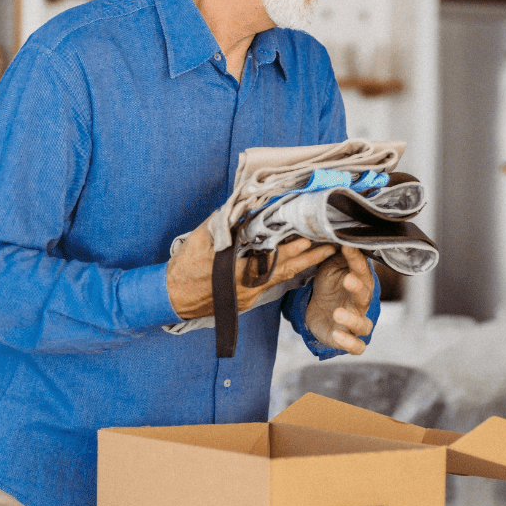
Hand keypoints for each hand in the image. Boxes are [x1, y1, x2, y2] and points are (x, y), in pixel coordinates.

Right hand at [166, 221, 336, 319]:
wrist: (173, 297)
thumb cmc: (184, 268)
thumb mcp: (199, 240)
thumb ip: (223, 224)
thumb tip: (242, 206)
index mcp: (237, 271)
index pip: (272, 259)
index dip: (293, 249)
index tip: (310, 238)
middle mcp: (249, 286)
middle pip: (285, 270)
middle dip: (310, 257)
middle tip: (332, 245)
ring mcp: (250, 295)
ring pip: (282, 277)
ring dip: (304, 265)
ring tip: (325, 252)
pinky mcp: (249, 299)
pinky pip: (273, 283)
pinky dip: (288, 272)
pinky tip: (300, 263)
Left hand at [306, 246, 375, 353]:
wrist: (317, 310)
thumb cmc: (330, 286)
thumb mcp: (331, 267)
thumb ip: (338, 255)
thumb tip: (340, 235)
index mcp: (359, 282)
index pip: (362, 270)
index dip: (356, 260)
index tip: (347, 247)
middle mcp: (361, 303)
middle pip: (366, 295)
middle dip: (358, 287)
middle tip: (348, 279)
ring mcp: (355, 322)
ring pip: (364, 325)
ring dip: (353, 319)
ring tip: (337, 313)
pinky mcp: (347, 339)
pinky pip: (357, 346)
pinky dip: (349, 343)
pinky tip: (337, 336)